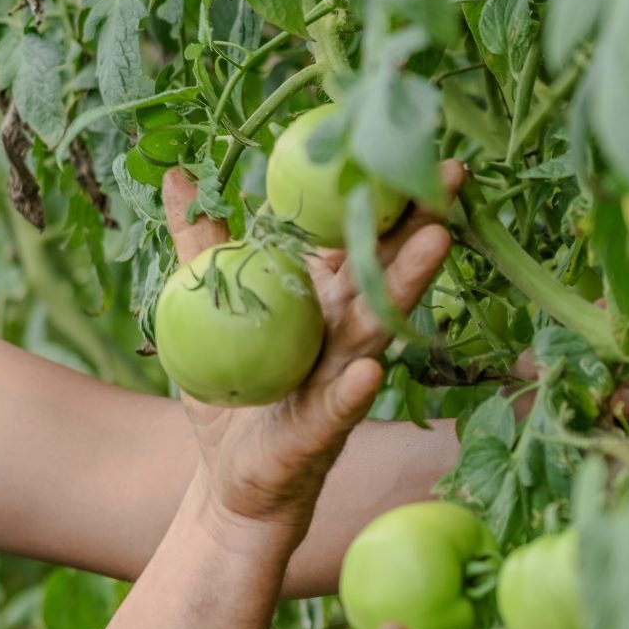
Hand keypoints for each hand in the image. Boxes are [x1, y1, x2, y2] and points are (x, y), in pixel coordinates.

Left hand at [160, 162, 463, 541]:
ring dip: (404, 287)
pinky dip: (354, 389)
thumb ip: (199, 247)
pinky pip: (340, 408)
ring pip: (375, 329)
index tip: (402, 141)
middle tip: (452, 176)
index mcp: (317, 301)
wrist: (228, 487)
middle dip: (417, 223)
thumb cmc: (230, 397)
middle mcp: (339, 335)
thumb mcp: (201, 311)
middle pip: (380, 272)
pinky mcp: (319, 435)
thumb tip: (177, 174)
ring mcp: (337, 382)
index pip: (352, 238)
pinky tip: (371, 369)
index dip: (376, 195)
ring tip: (434, 243)